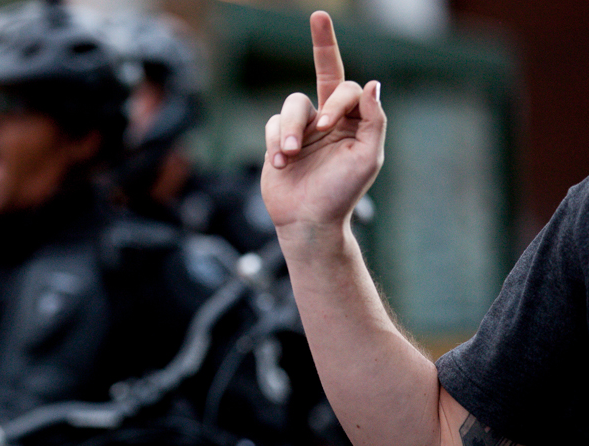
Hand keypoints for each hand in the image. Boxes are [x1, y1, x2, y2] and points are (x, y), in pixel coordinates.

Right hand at [261, 11, 385, 242]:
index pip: (348, 89)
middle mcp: (329, 120)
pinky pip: (273, 124)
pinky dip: (275, 142)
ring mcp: (303, 130)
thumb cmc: (341, 193)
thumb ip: (374, 120)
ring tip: (289, 154)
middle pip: (325, 71)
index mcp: (354, 122)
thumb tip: (373, 84)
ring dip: (290, 128)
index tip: (327, 126)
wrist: (308, 221)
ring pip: (293, 104)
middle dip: (323, 43)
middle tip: (320, 23)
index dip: (336, 101)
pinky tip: (280, 165)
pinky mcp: (278, 142)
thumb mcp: (367, 157)